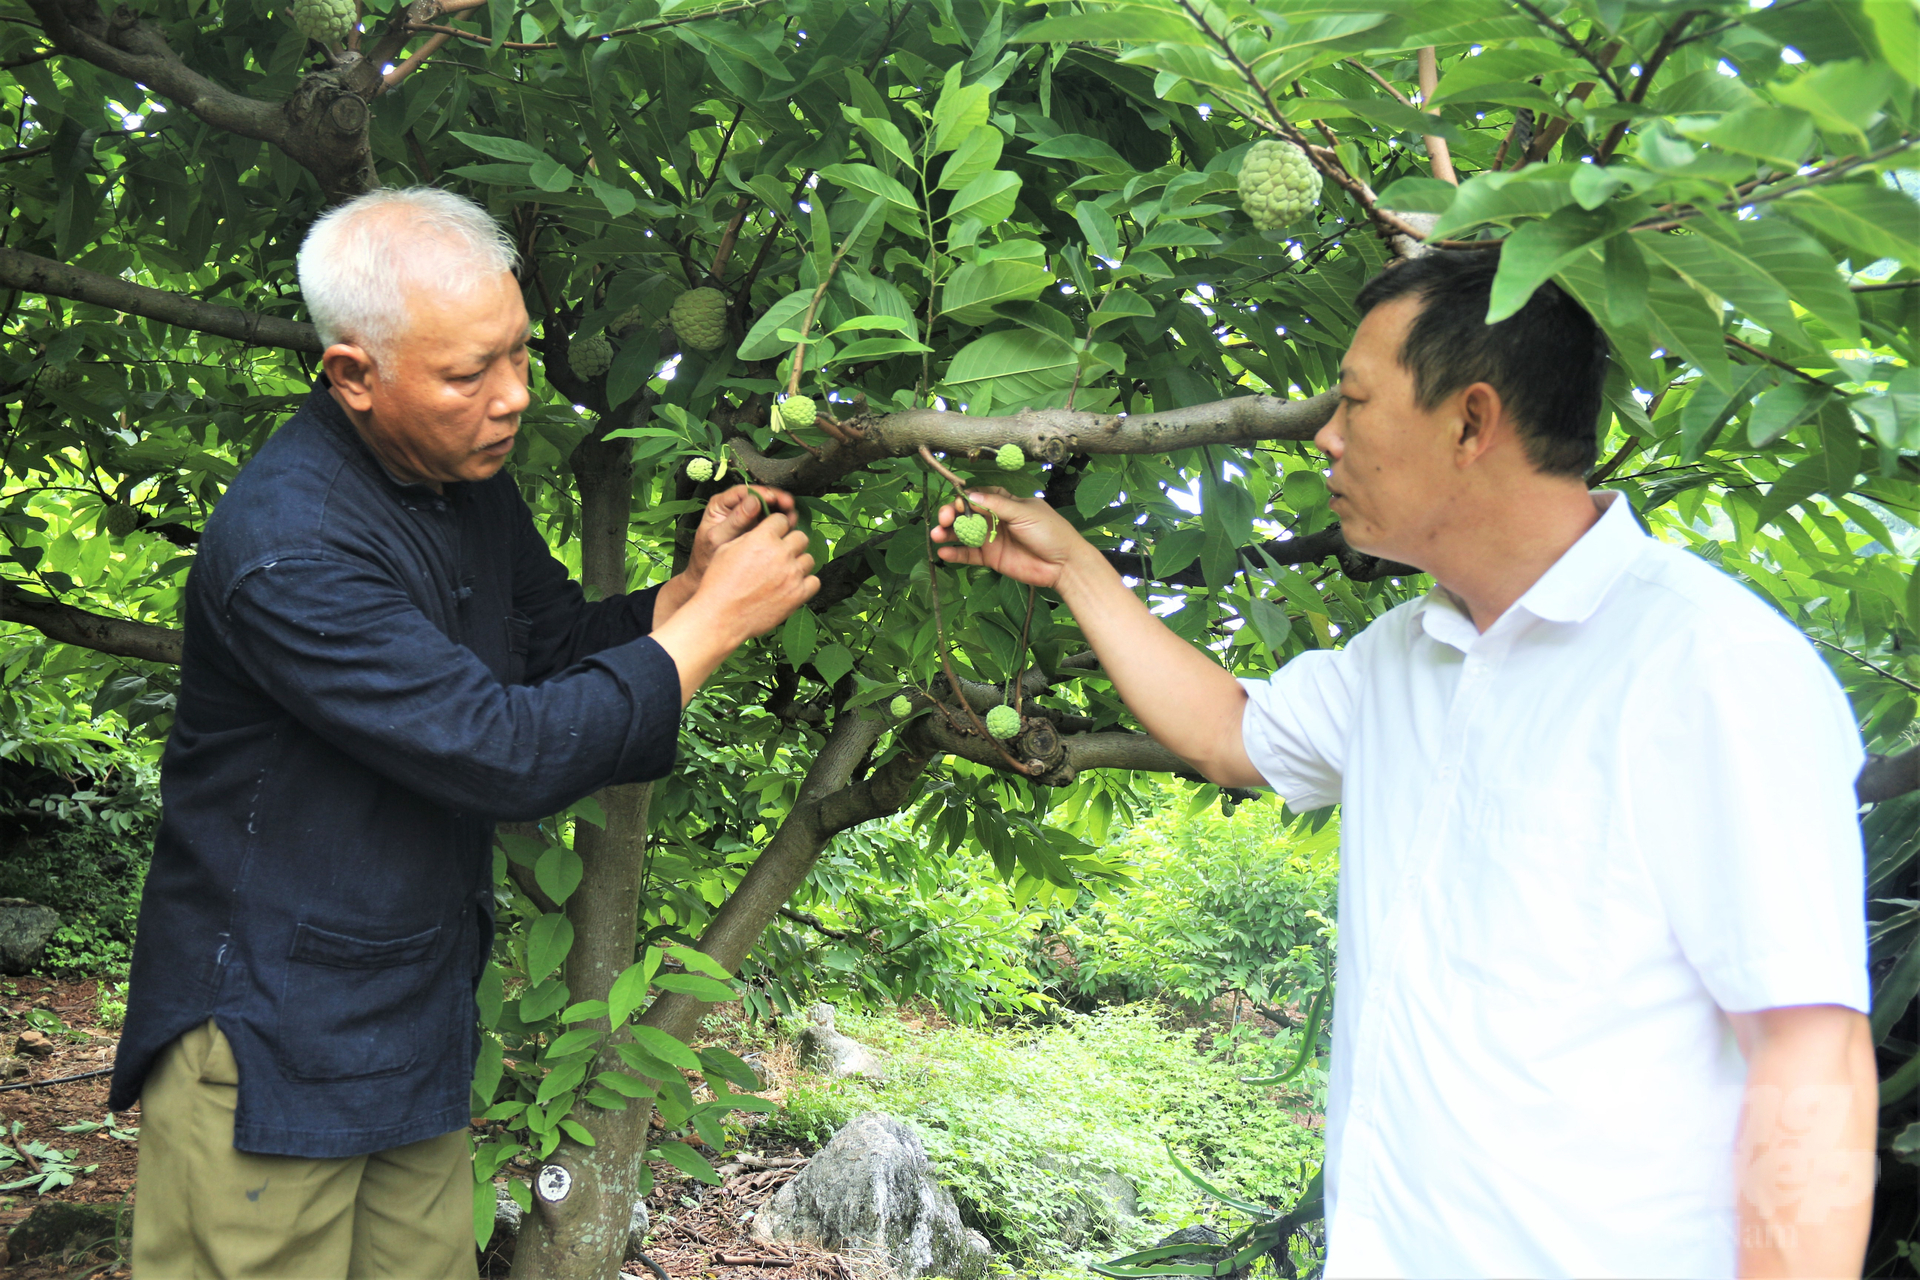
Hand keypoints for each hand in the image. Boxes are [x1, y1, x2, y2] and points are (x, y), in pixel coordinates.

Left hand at [685, 485, 796, 583]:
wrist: (709, 576)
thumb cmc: (707, 557)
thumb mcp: (718, 538)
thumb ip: (734, 521)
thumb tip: (754, 501)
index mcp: (721, 504)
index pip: (743, 491)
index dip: (760, 492)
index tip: (773, 498)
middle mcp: (735, 507)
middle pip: (759, 495)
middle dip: (776, 499)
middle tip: (789, 504)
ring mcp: (748, 516)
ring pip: (768, 506)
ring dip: (782, 509)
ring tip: (792, 517)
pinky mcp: (758, 527)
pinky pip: (772, 519)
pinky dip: (782, 521)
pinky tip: (790, 525)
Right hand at [687, 511, 818, 643]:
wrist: (721, 616)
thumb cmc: (719, 583)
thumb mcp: (726, 549)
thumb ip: (749, 536)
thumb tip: (763, 532)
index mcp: (763, 538)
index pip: (781, 520)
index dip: (776, 527)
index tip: (773, 535)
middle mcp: (781, 553)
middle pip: (801, 537)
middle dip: (791, 543)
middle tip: (780, 555)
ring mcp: (792, 574)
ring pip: (808, 559)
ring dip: (798, 564)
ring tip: (784, 573)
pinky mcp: (798, 594)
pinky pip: (814, 582)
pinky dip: (806, 583)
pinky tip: (792, 586)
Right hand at [930, 488, 1097, 590]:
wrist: (1063, 564)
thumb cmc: (1049, 532)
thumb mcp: (1024, 512)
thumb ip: (996, 504)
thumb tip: (970, 495)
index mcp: (1005, 503)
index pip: (978, 496)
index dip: (964, 498)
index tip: (957, 503)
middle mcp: (994, 519)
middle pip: (965, 514)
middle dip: (951, 515)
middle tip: (944, 520)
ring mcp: (991, 539)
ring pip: (963, 533)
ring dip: (947, 533)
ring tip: (936, 535)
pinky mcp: (990, 558)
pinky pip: (967, 555)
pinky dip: (954, 554)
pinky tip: (943, 552)